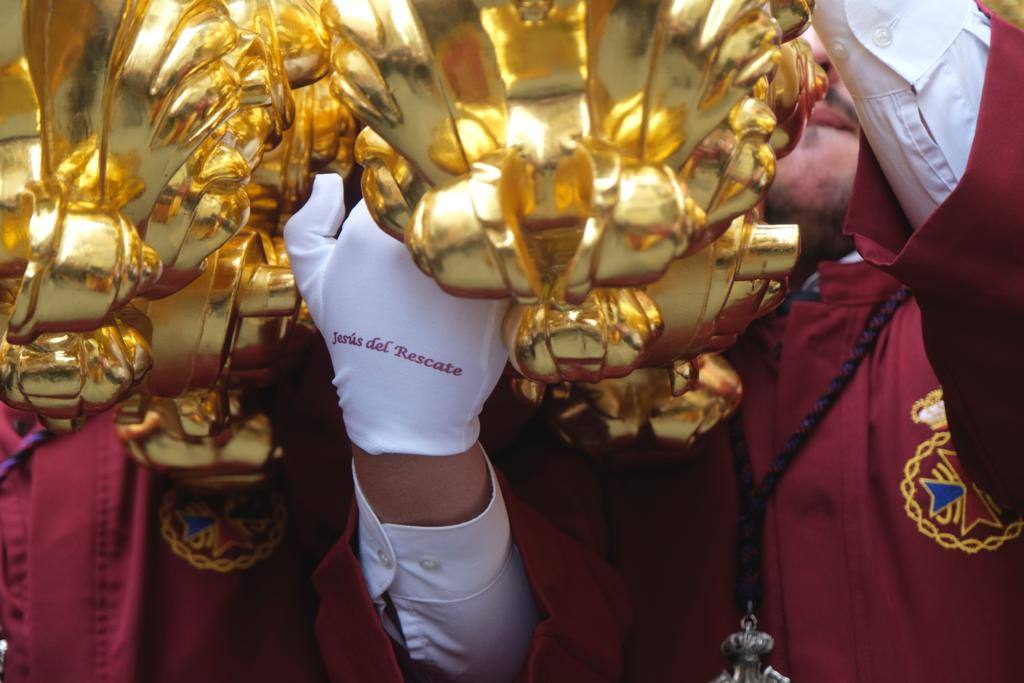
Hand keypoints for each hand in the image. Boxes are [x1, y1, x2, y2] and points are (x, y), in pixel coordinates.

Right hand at [283, 174, 508, 455]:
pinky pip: (507, 249)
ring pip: (477, 216)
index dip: (407, 194)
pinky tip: (489, 279)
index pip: (402, 176)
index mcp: (373, 224)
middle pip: (444, 191)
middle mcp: (421, 235)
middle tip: (440, 239)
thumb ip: (307, 223)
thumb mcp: (315, 280)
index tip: (408, 219)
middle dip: (442, 206)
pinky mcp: (501, 283)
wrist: (403, 400)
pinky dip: (502, 257)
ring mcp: (464, 257)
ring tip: (465, 260)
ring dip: (474, 227)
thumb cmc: (355, 336)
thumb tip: (332, 179)